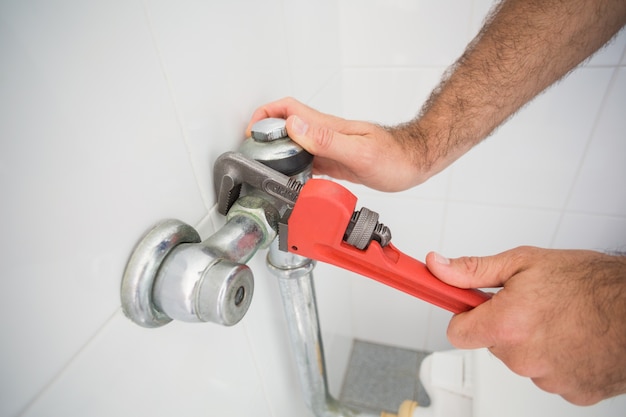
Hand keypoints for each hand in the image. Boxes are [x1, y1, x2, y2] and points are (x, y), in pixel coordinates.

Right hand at [246, 97, 425, 191]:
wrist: (414, 163)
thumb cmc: (394, 157)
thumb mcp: (359, 151)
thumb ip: (326, 140)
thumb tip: (295, 126)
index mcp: (327, 127)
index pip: (288, 109)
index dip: (265, 115)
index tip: (252, 132)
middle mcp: (325, 134)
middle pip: (286, 125)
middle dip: (265, 134)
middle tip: (255, 154)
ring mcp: (330, 147)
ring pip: (295, 143)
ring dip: (278, 151)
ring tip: (267, 168)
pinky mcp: (336, 160)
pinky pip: (308, 160)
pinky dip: (295, 168)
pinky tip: (293, 180)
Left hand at [425, 246, 625, 404]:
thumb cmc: (591, 283)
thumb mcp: (524, 262)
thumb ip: (473, 270)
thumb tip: (438, 268)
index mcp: (506, 325)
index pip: (457, 334)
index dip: (465, 316)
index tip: (474, 307)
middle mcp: (522, 358)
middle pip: (493, 344)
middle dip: (505, 324)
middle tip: (531, 304)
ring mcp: (548, 379)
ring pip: (522, 359)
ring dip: (532, 341)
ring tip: (560, 319)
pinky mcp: (572, 393)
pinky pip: (549, 374)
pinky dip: (557, 358)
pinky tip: (574, 338)